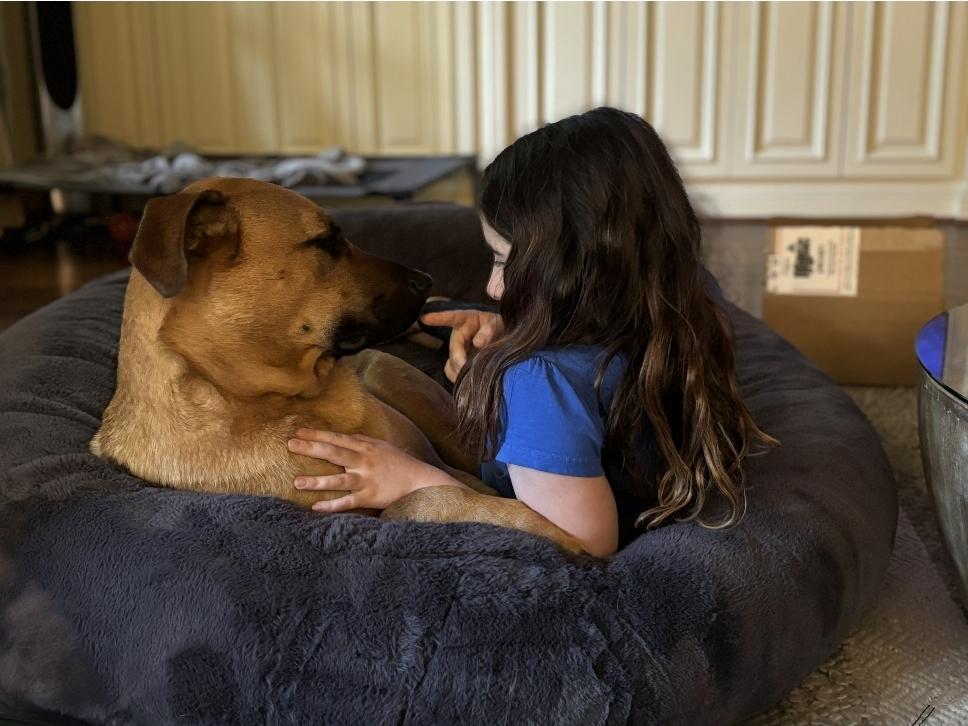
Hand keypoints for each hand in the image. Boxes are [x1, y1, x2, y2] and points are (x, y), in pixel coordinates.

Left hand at [288, 429, 457, 511]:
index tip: (298, 431)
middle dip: (311, 448)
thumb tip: (341, 437)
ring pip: (338, 480)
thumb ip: (361, 442)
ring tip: (297, 482)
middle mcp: (364, 461)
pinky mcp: (370, 497)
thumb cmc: (398, 463)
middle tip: (291, 445)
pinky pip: (348, 502)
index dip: (317, 435)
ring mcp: (367, 480)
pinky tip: (316, 507)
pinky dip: (332, 505)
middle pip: (334, 453)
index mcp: (366, 447)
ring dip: (317, 480)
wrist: (419, 480)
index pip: (337, 438)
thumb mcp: (381, 446)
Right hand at [420, 309, 504, 382]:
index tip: (424, 318)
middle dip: (458, 359)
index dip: (438, 318)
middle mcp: (459, 334)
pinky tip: (464, 380)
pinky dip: (456, 377)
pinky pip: (451, 371)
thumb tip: (477, 343)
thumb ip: (488, 330)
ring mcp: (457, 349)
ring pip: (451, 362)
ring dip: (458, 370)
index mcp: (466, 319)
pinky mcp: (458, 362)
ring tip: (470, 376)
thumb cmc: (498, 326)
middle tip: (465, 369)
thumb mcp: (496, 323)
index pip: (451, 317)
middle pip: (454, 348)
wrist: (503, 339)